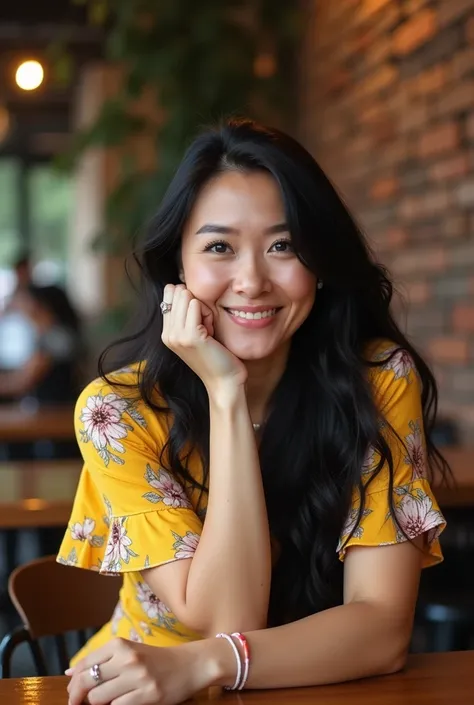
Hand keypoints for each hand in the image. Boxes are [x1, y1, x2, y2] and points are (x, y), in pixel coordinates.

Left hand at [66, 638, 214, 704]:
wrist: (190, 664)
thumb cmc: (156, 659)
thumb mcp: (129, 652)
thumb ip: (101, 660)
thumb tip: (70, 673)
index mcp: (120, 644)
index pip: (84, 665)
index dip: (73, 683)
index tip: (73, 692)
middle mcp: (127, 658)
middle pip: (87, 682)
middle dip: (77, 697)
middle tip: (77, 704)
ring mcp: (138, 677)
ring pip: (99, 698)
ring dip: (98, 704)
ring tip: (106, 701)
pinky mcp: (148, 695)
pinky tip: (121, 703)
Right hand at [161, 284, 246, 393]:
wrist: (224, 381)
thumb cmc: (215, 356)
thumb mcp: (196, 333)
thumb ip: (186, 314)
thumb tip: (181, 286)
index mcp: (166, 333)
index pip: (169, 293)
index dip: (188, 298)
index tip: (199, 320)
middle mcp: (167, 334)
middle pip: (178, 292)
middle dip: (196, 303)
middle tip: (206, 327)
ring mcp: (176, 335)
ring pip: (187, 297)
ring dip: (204, 309)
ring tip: (209, 331)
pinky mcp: (190, 336)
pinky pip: (196, 304)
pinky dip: (208, 314)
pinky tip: (211, 333)